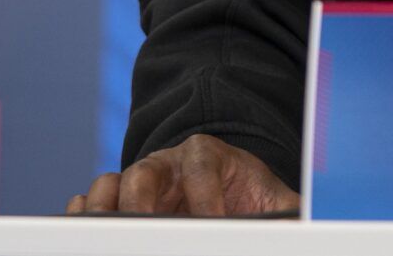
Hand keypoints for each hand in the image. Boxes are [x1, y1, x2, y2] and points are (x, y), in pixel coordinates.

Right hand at [64, 134, 298, 216]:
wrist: (224, 195)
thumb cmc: (249, 199)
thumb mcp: (275, 202)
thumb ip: (289, 212)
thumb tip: (306, 224)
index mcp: (208, 155)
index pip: (202, 166)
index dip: (204, 197)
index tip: (211, 225)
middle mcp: (168, 163)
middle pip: (146, 171)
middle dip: (143, 204)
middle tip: (147, 234)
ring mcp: (138, 181)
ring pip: (111, 184)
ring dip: (105, 212)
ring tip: (110, 237)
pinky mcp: (118, 202)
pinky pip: (92, 200)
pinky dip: (86, 216)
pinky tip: (89, 237)